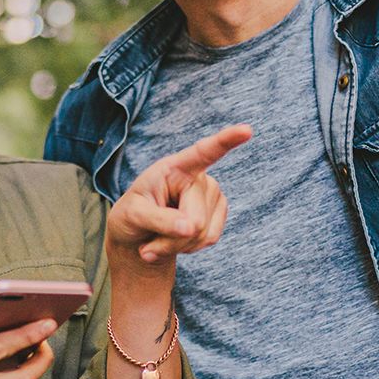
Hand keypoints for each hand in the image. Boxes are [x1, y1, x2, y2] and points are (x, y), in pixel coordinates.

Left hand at [108, 124, 251, 264]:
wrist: (141, 233)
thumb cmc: (132, 216)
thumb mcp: (132, 215)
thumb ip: (157, 219)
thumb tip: (190, 228)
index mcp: (175, 166)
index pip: (203, 152)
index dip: (226, 140)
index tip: (246, 130)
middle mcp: (200, 177)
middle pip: (194, 220)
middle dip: (170, 239)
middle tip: (148, 243)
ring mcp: (214, 195)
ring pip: (202, 235)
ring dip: (176, 246)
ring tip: (158, 238)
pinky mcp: (220, 213)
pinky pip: (209, 240)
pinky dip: (188, 248)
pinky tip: (175, 240)